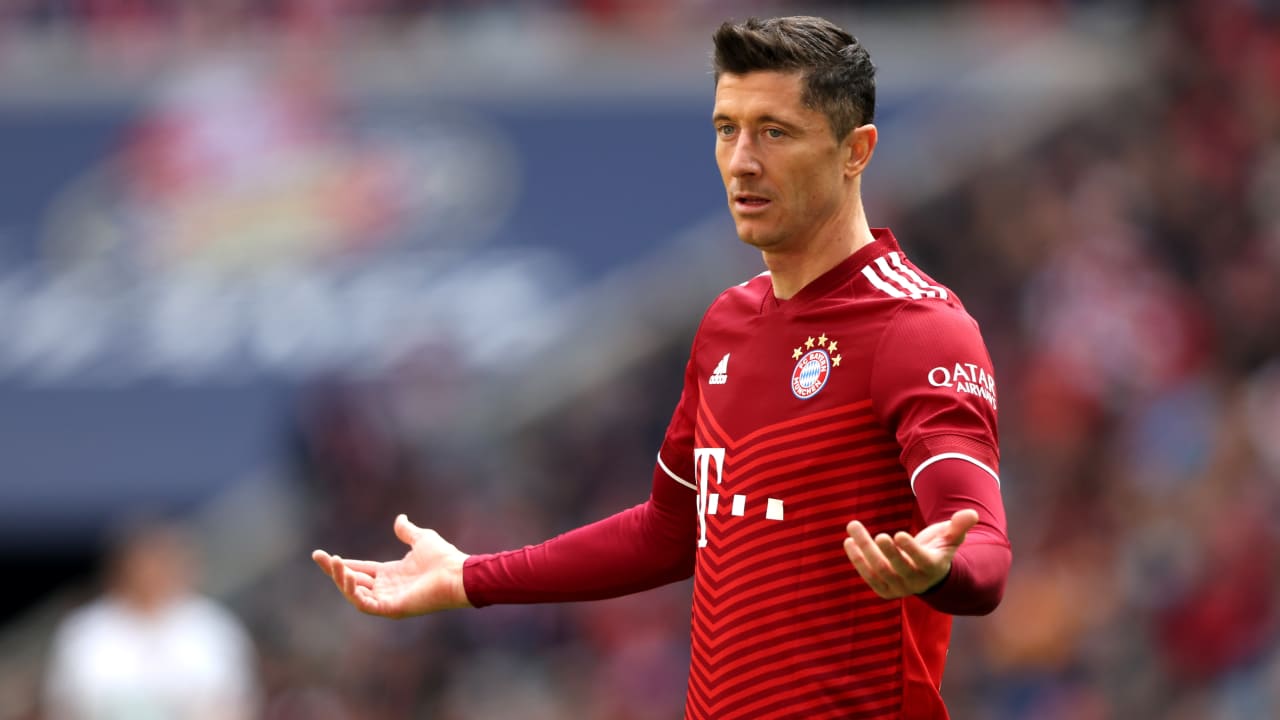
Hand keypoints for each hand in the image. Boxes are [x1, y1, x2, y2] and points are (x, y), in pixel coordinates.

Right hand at [312, 514, 471, 617]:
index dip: (342, 564)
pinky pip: (365, 604)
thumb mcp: (422, 539)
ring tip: (334, 563)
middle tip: (318, 556)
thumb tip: (399, 519)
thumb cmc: (444, 558)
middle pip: (353, 581)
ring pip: (355, 593)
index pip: (360, 570)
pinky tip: (346, 577)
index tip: (322, 555)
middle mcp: (387, 588)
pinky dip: (353, 593)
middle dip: (334, 570)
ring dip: (341, 579)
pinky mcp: (392, 609)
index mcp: (391, 574)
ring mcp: (388, 600)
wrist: (458, 574)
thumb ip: (407, 532)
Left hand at [843, 509, 978, 599]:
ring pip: (879, 570)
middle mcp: (915, 581)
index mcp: (933, 567)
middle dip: (885, 550)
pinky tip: (849, 542)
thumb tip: (971, 514)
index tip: (898, 533)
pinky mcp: (885, 590)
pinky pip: (868, 576)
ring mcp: (899, 588)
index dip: (910, 549)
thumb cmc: (939, 549)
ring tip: (853, 527)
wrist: (928, 573)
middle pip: (896, 567)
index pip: (921, 561)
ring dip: (864, 549)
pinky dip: (857, 559)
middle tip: (877, 534)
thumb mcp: (950, 537)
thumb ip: (959, 526)